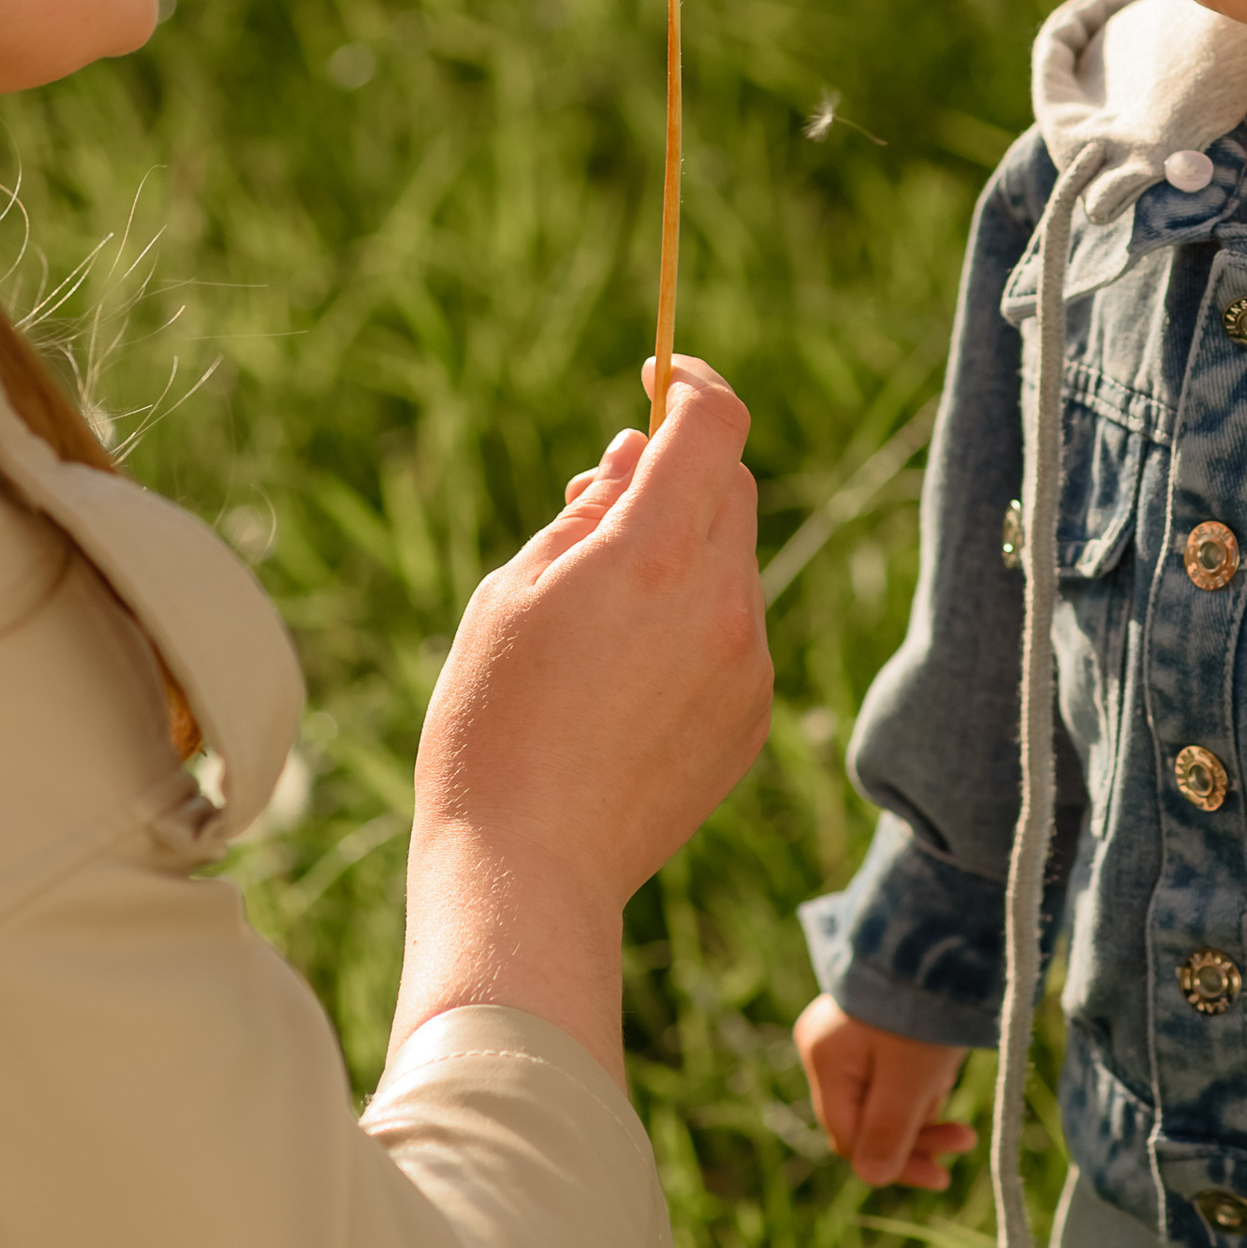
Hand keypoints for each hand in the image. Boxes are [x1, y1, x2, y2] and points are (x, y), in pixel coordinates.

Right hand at [391, 356, 771, 1081]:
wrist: (528, 874)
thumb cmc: (492, 728)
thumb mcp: (510, 596)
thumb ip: (585, 514)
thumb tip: (636, 455)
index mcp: (652, 557)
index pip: (713, 425)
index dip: (690, 383)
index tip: (658, 373)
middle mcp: (721, 601)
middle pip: (731, 488)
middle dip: (679, 475)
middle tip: (601, 506)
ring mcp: (748, 663)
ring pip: (733, 563)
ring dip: (683, 556)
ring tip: (597, 620)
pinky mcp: (753, 716)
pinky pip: (735, 633)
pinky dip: (695, 622)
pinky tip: (623, 683)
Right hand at [794, 998, 976, 1190]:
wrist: (942, 926)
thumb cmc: (922, 1004)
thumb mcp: (909, 1078)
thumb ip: (889, 1131)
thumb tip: (874, 1178)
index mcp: (824, 1061)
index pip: (852, 1140)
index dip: (897, 1163)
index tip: (943, 1173)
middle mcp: (827, 1047)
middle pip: (868, 1118)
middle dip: (917, 1131)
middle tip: (964, 1140)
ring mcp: (848, 1032)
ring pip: (885, 1094)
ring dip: (923, 1100)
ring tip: (951, 1074)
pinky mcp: (874, 1020)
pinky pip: (895, 1067)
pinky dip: (922, 1075)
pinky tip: (945, 1061)